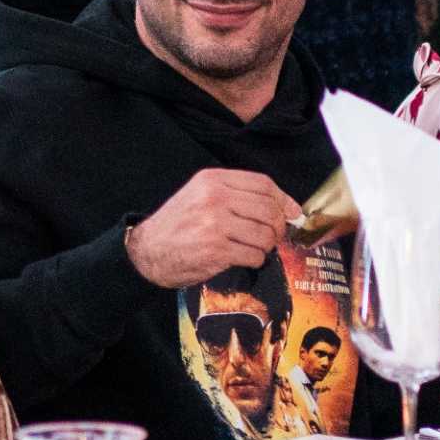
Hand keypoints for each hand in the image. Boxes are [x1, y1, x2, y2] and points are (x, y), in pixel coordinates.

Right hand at [123, 169, 300, 289]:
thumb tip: (286, 207)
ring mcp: (216, 224)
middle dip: (278, 227)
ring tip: (254, 248)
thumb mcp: (201, 195)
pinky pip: (253, 255)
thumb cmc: (178, 224)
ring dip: (266, 246)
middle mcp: (215, 198)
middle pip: (268, 209)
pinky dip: (255, 260)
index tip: (292, 212)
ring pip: (264, 234)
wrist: (147, 250)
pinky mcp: (216, 250)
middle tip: (273, 236)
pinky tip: (243, 258)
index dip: (283, 199)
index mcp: (213, 180)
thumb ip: (237, 195)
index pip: (262, 184)